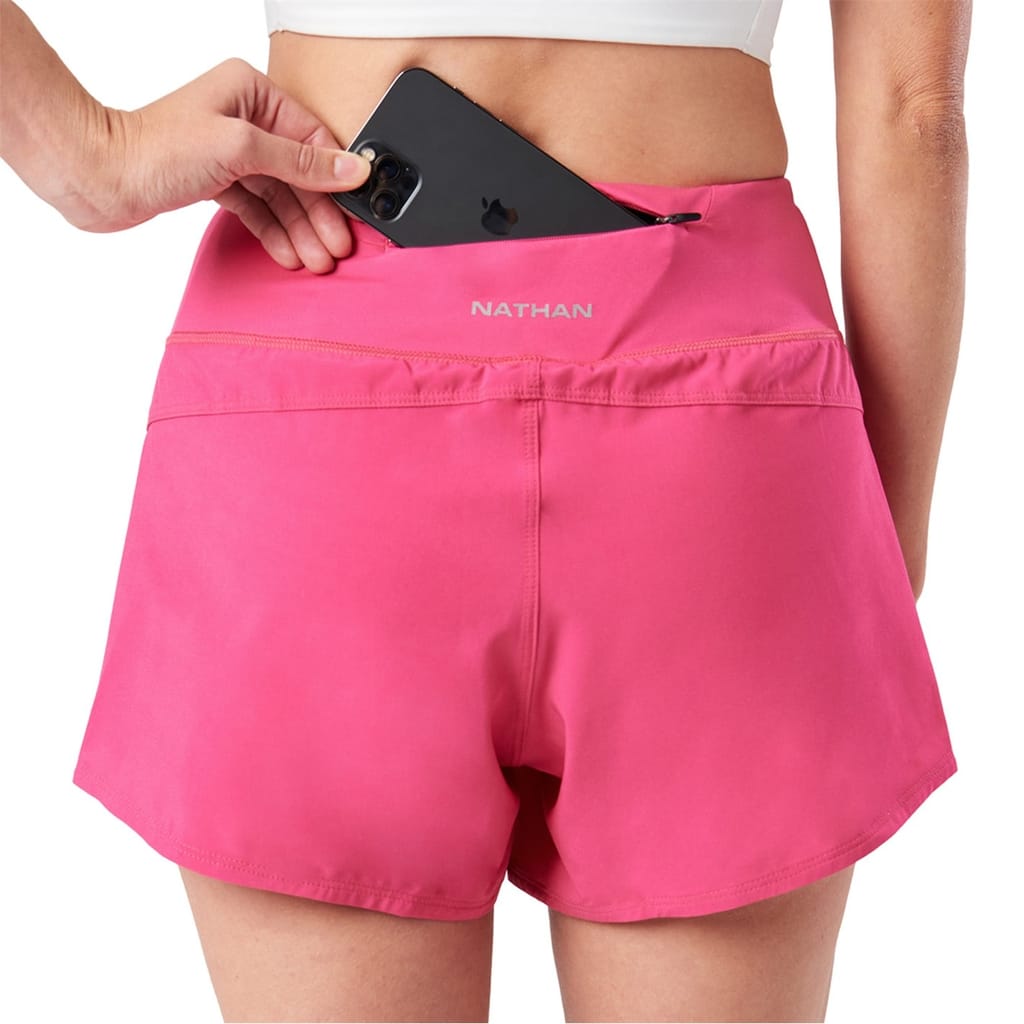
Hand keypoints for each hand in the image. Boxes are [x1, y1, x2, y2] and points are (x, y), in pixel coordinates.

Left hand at [71, 58, 371, 272]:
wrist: (100, 177)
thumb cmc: (156, 150)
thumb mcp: (240, 148)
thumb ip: (300, 162)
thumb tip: (351, 168)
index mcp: (251, 92)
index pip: (311, 140)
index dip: (334, 180)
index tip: (354, 213)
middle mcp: (243, 118)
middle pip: (298, 172)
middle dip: (318, 214)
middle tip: (336, 248)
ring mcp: (229, 151)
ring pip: (279, 195)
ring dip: (299, 230)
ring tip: (316, 261)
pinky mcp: (215, 180)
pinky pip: (257, 208)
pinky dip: (273, 231)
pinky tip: (289, 253)